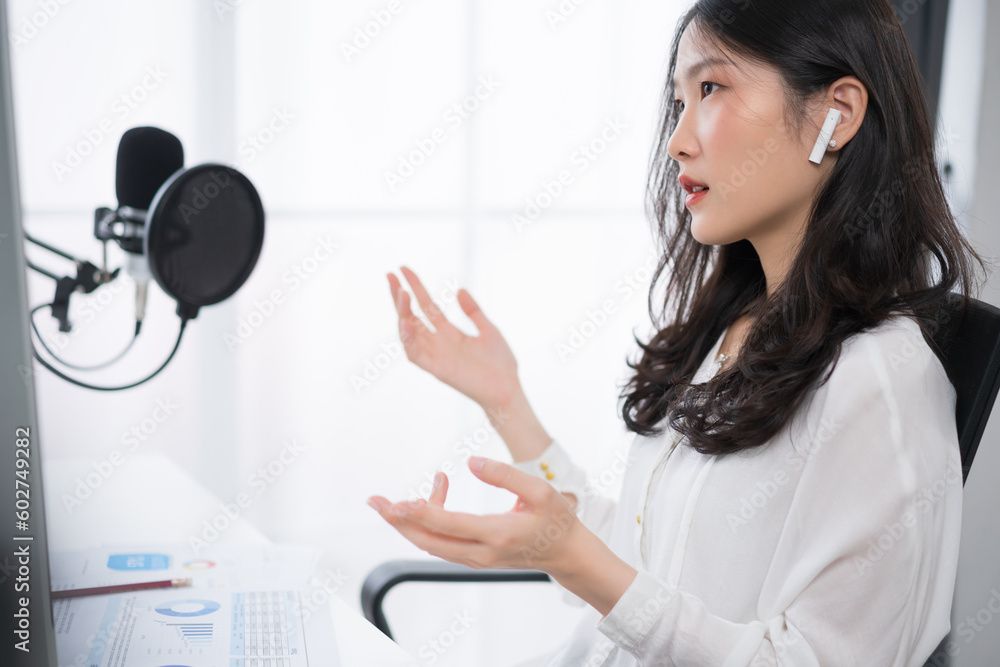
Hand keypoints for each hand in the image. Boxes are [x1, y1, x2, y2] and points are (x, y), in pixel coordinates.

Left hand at [366, 456, 582, 575]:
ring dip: (407, 522)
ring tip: (387, 500)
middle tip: (374, 501)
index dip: (420, 512)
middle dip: (397, 521)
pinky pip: (441, 542)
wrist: (566, 553)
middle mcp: (480, 552)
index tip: (398, 501)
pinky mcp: (473, 556)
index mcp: (497, 534)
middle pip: (427, 540)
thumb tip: (471, 461)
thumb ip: (505, 474)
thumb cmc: (555, 519)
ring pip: (429, 544)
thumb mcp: (540, 490)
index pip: (448, 525)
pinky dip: (428, 521)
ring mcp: (475, 558)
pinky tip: (432, 495)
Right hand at [387, 266, 519, 410]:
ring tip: (400, 293)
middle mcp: (438, 342)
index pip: (426, 306)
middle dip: (399, 296)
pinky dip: (407, 339)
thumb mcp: (488, 329)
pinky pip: (415, 354)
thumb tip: (458, 289)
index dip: (415, 287)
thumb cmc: (500, 364)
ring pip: (409, 332)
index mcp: (449, 332)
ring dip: (402, 313)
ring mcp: (435, 355)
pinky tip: (406, 323)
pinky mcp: (436, 369)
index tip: (403, 269)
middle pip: (412, 315)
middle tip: (389, 275)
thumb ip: (473, 311)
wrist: (508, 389)